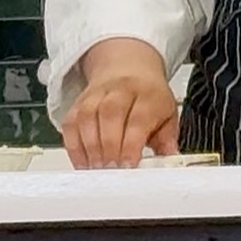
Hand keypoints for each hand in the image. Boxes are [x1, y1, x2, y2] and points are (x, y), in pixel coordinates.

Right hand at [62, 38, 178, 169]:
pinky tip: (83, 163)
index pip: (138, 118)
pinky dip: (74, 147)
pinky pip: (71, 124)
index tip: (128, 166)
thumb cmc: (150, 98)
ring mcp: (98, 94)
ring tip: (98, 170)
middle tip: (111, 171)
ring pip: (88, 118)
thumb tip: (170, 162)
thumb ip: (167, 142)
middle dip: (109, 148)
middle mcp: (121, 90)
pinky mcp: (79, 103)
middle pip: (110, 115)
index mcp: (148, 93)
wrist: (130, 68)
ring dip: (91, 148)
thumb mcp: (168, 116)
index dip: (130, 145)